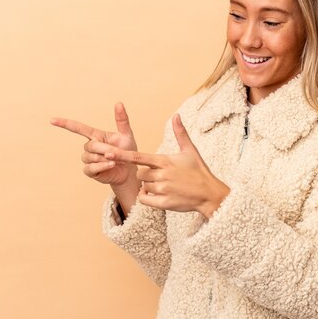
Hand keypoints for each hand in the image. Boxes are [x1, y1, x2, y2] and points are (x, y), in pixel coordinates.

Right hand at [50, 102, 138, 188]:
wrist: (129, 171)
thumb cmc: (128, 151)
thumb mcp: (127, 134)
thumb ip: (122, 120)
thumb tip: (119, 103)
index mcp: (96, 136)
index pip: (78, 128)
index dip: (65, 123)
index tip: (52, 120)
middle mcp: (90, 147)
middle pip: (90, 145)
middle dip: (105, 149)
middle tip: (117, 153)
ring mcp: (88, 159)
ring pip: (90, 157)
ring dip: (104, 158)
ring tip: (115, 160)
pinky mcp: (90, 171)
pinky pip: (91, 168)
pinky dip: (102, 166)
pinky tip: (111, 165)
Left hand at [104, 114, 229, 218]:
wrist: (209, 194)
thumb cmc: (199, 171)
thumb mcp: (190, 150)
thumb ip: (180, 133)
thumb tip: (176, 115)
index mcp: (165, 161)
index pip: (139, 157)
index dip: (122, 155)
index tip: (108, 152)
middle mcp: (162, 175)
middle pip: (139, 174)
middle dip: (146, 174)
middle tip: (161, 175)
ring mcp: (163, 189)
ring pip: (144, 186)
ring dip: (150, 186)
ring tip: (166, 185)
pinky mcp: (164, 203)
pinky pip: (145, 199)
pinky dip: (147, 197)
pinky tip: (157, 195)